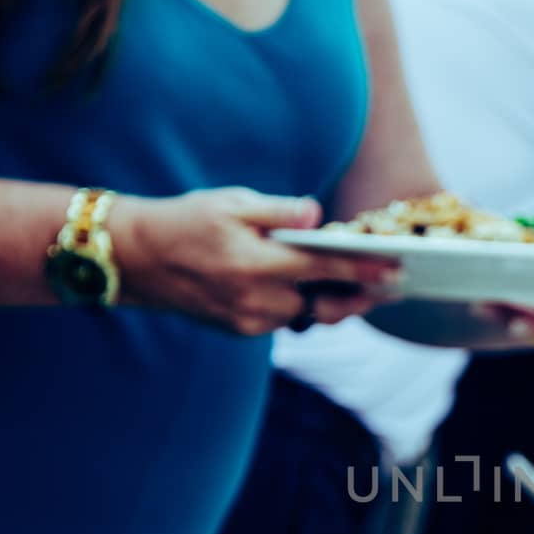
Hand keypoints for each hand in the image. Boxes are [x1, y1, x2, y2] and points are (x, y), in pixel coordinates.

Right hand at [112, 188, 402, 336]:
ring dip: (335, 304)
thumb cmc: (187, 221)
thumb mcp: (232, 202)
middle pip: (325, 305)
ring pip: (307, 316)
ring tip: (366, 290)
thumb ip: (278, 211)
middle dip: (362, 299)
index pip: (325, 268)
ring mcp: (248, 321)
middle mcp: (255, 300)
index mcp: (256, 264)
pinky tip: (320, 293)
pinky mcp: (241, 331)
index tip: (397, 270)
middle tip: (394, 288)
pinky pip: (284, 321)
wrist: (136, 259)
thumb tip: (318, 215)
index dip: (365, 271)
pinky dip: (303, 307)